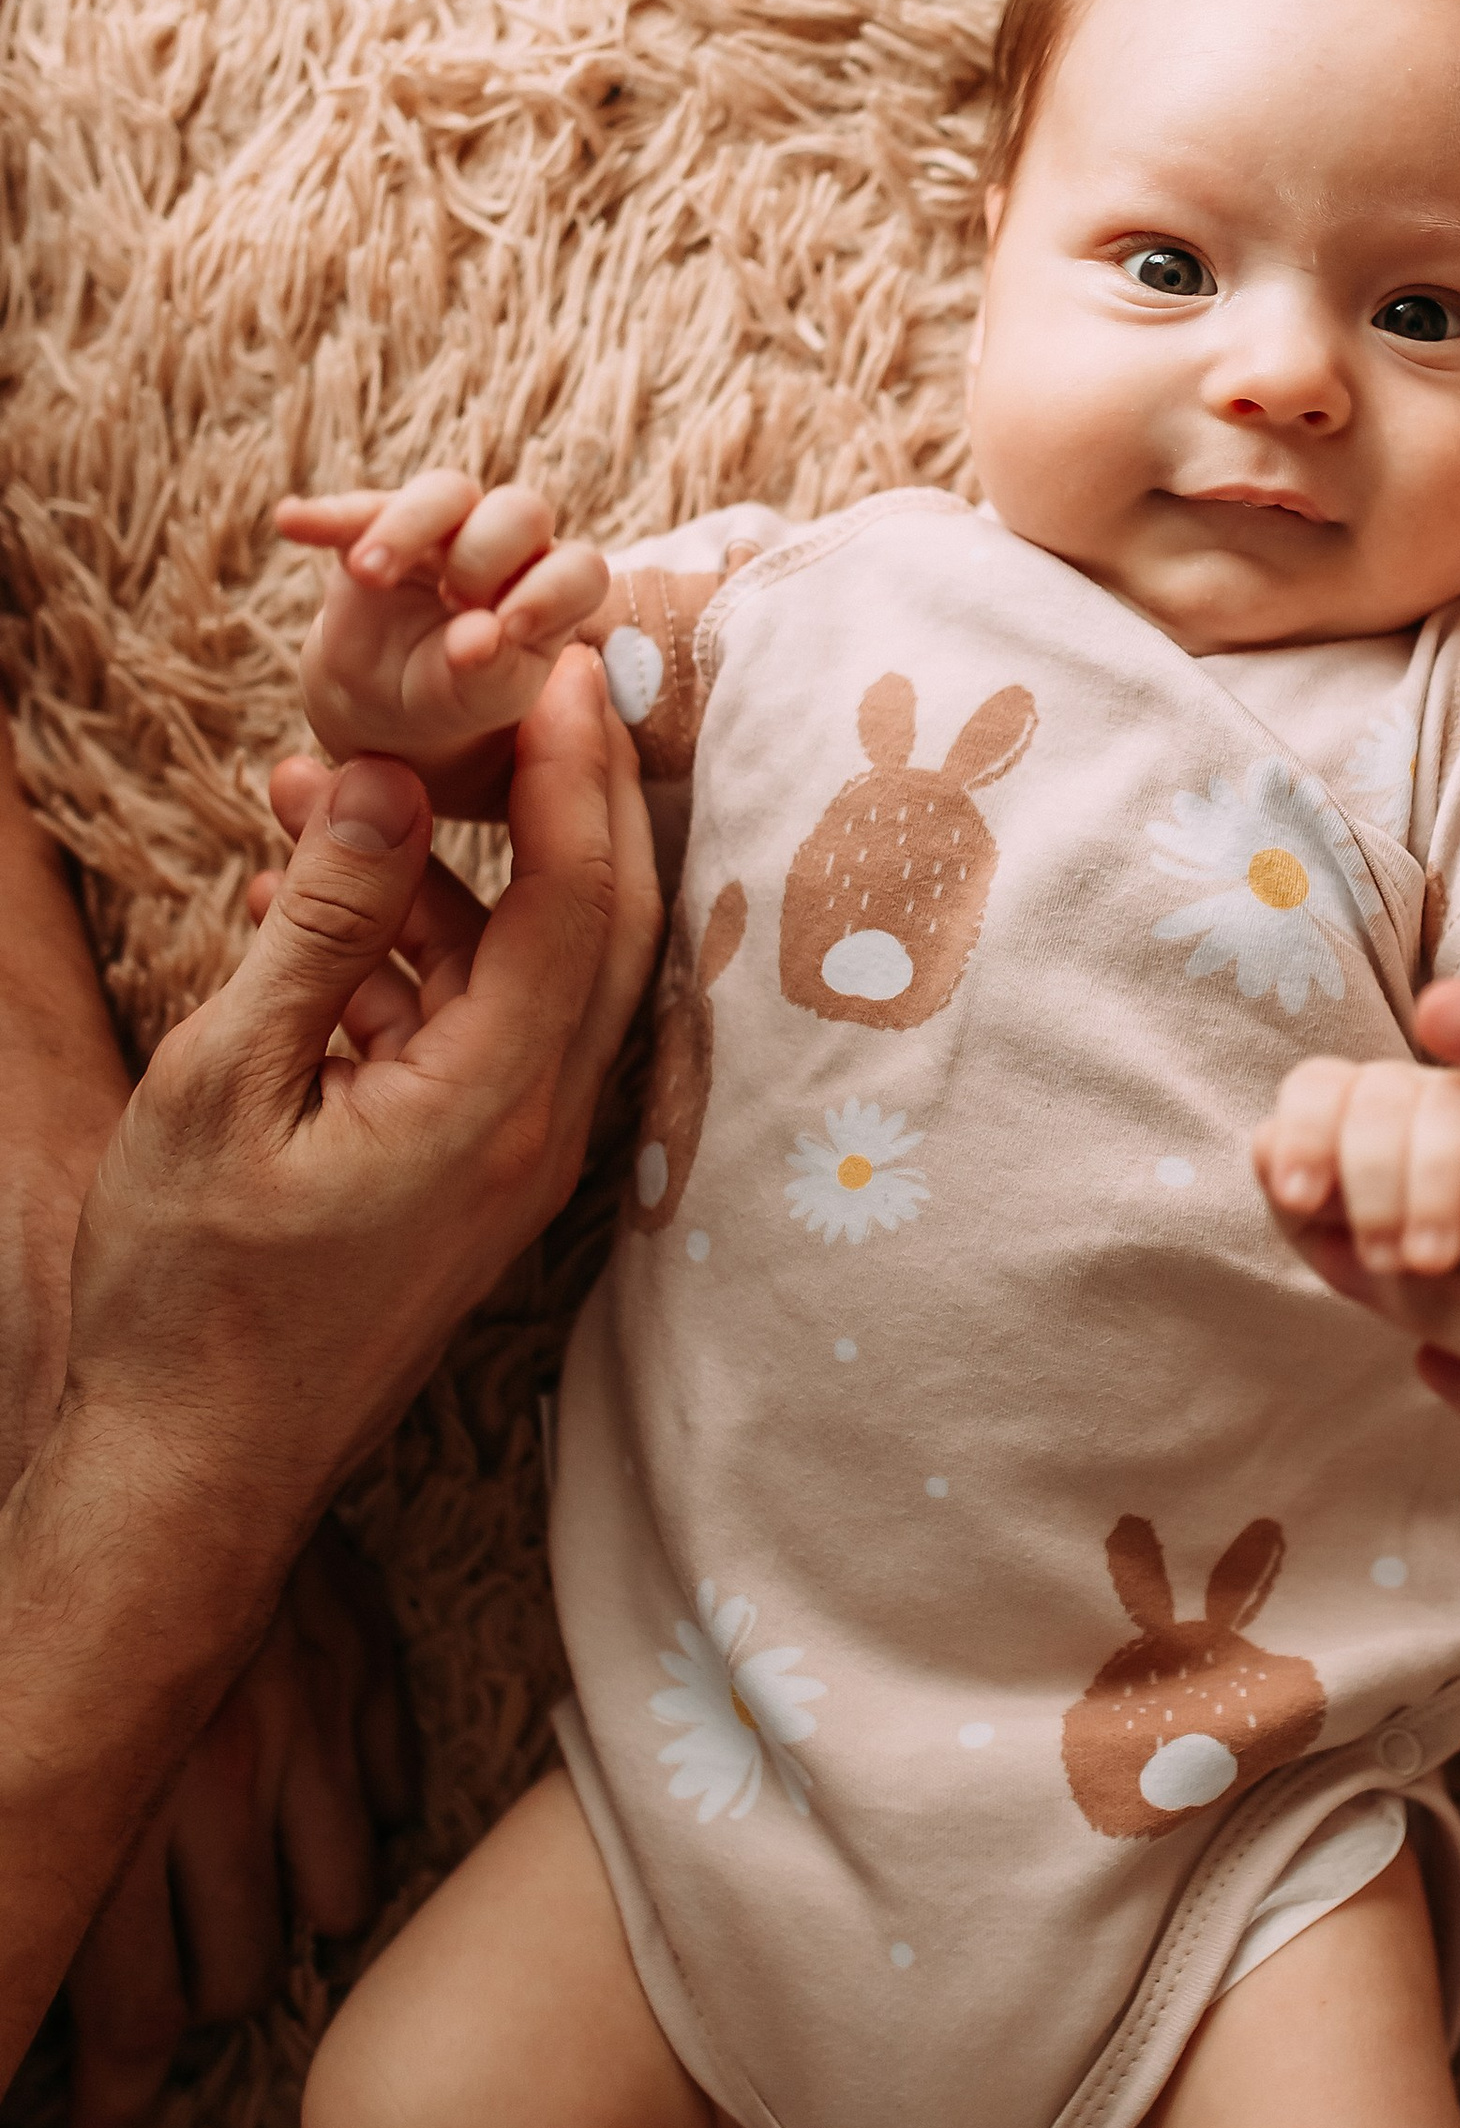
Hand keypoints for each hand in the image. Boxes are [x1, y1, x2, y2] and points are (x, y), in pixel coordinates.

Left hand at [59, 1519, 412, 2127]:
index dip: (114, 2095)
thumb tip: (31, 1973)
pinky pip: (389, 1805)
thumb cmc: (55, 1571)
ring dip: (279, 1927)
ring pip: (323, 1907)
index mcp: (114, 1797)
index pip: (127, 2006)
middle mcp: (213, 1773)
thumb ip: (36, 1836)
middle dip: (192, 2006)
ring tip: (246, 1920)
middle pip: (227, 1974)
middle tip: (167, 2010)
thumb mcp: (18, 1725)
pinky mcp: (367, 1668)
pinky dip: (358, 1833)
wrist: (164, 1414)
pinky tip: (316, 1834)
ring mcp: (306, 1721)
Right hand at [63, 640, 658, 1566]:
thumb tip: (385, 783)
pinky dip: (410, 955)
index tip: (561, 658)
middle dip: (563, 788)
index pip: (580, 891)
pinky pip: (471, 1029)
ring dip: (444, 872)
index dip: (575, 763)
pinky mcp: (469, 1174)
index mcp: (498, 1098)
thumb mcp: (231, 1082)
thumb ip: (323, 927)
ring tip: (310, 792)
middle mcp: (539, 1125)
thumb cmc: (195, 1294)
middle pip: (599, 918)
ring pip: (526, 969)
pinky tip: (305, 903)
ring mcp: (511, 1156)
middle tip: (511, 680)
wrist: (193, 1470)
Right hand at [280, 473, 608, 808]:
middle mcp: (510, 549)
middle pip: (519, 510)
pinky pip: (358, 508)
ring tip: (369, 575)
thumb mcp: (479, 699)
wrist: (389, 703)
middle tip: (453, 602)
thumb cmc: (456, 697)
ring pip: (446, 493)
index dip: (551, 590)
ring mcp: (445, 531)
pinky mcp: (379, 528)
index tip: (509, 628)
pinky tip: (292, 523)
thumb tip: (478, 637)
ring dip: (406, 527)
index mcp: (552, 591)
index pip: (577, 568)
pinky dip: (326, 514)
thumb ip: (489, 672)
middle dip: (485, 554)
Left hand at [1256, 1055, 1459, 1273]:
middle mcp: (1418, 1097)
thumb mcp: (1344, 1245)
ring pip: (1453, 1104)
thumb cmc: (1411, 1262)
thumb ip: (1305, 1202)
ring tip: (1427, 1260)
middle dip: (1370, 1175)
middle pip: (1383, 1093)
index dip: (1302, 1133)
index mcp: (1356, 1113)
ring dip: (1432, 1180)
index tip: (1297, 1198)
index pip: (1318, 1087)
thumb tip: (1263, 1146)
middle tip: (1379, 1257)